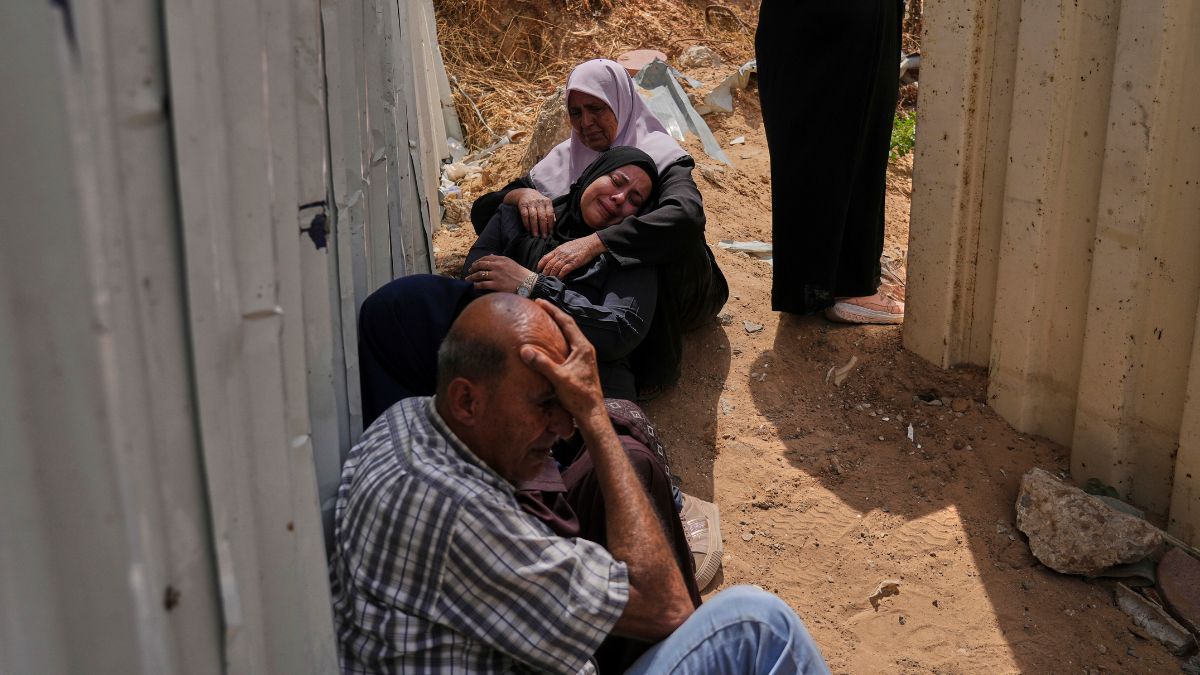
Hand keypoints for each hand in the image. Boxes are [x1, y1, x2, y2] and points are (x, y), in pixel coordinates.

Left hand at [465, 255, 533, 293]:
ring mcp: (496, 275)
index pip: (485, 258)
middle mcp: (498, 266)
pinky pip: (482, 284)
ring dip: (472, 277)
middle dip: (472, 268)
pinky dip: (476, 285)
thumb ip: (499, 259)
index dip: (477, 261)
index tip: (474, 265)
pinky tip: (474, 286)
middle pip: (480, 265)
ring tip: (468, 280)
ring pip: (479, 275)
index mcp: (502, 259)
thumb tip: (490, 256)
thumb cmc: (521, 274)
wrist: (529, 284)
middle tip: (469, 272)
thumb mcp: (511, 263)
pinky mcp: (496, 285)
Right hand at [509, 188, 555, 237]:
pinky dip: (526, 223)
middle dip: (543, 227)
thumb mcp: (546, 205)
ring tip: (535, 235)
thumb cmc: (538, 202)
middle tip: (544, 236)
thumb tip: (554, 224)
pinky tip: (528, 229)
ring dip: (534, 227)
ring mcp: (530, 203)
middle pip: (542, 216)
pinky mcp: (522, 205)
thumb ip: (550, 213)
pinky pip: (524, 215)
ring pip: (533, 216)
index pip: (550, 214)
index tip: (551, 233)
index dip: (551, 224)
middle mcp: (539, 202)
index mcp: (547, 202)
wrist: (526, 193)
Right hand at [520, 300, 604, 420]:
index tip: (540, 302)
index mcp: (583, 347)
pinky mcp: (581, 365)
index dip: (553, 311)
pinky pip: (569, 345)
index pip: (567, 322)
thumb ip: (542, 363)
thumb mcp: (559, 378)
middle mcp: (586, 349)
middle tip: (539, 306)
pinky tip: (550, 343)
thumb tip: (524, 350)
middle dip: (554, 315)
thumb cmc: (578, 396)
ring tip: (543, 321)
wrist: (591, 413)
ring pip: (569, 335)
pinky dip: (558, 339)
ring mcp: (585, 357)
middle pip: (569, 326)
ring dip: (557, 327)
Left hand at [537, 233, 605, 277]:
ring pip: (555, 269)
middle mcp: (560, 254)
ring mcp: (566, 259)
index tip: (538, 270)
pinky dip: (560, 276)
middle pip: (549, 265)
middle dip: (545, 273)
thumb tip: (553, 259)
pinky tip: (559, 279)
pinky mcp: (573, 263)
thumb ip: (559, 252)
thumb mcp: (566, 246)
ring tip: (549, 280)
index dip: (540, 265)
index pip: (545, 258)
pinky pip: (564, 271)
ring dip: (551, 276)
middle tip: (543, 278)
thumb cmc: (579, 245)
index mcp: (558, 250)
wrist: (590, 244)